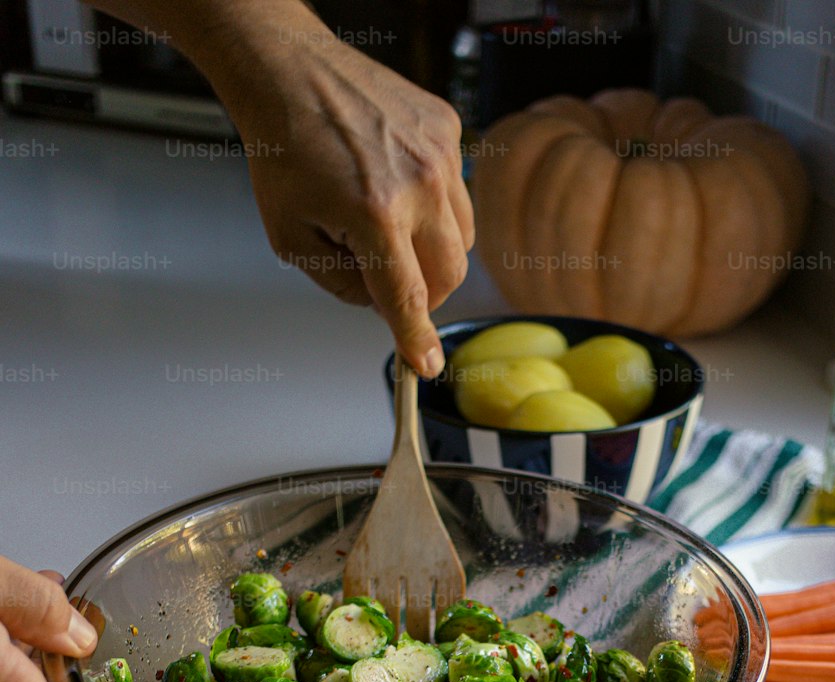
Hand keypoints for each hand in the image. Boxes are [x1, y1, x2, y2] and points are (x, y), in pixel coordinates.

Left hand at [207, 2, 474, 376]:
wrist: (290, 72)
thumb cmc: (285, 149)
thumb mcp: (291, 239)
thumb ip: (341, 284)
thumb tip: (382, 307)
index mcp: (374, 214)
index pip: (407, 298)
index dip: (417, 340)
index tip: (427, 366)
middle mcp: (418, 182)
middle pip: (447, 276)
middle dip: (419, 289)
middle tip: (381, 273)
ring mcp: (440, 153)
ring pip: (460, 239)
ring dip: (428, 249)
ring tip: (383, 221)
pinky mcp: (449, 131)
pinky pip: (457, 193)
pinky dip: (430, 203)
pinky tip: (393, 181)